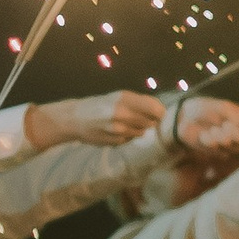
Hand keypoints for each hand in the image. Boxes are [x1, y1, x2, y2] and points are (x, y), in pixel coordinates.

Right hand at [22, 90, 166, 150]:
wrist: (75, 118)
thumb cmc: (101, 105)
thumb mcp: (119, 98)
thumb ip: (139, 103)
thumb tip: (162, 112)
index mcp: (125, 98)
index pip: (155, 108)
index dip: (162, 114)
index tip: (162, 116)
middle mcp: (122, 113)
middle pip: (150, 122)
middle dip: (152, 124)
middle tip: (149, 123)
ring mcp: (117, 129)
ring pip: (140, 133)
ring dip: (139, 131)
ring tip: (129, 126)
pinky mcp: (113, 141)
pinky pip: (129, 141)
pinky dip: (128, 138)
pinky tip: (119, 133)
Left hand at [172, 96, 238, 157]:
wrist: (183, 117)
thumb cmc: (206, 109)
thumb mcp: (226, 109)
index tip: (238, 120)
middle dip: (234, 134)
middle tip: (224, 125)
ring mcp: (230, 143)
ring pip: (233, 147)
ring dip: (221, 138)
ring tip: (212, 129)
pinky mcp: (217, 152)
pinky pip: (220, 152)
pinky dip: (211, 142)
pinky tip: (204, 135)